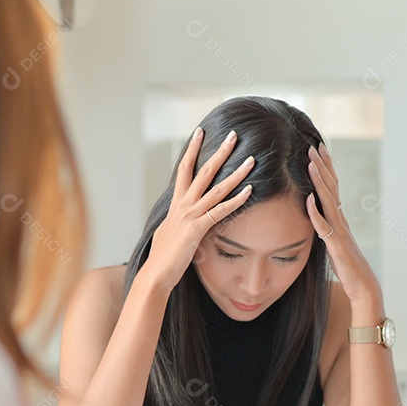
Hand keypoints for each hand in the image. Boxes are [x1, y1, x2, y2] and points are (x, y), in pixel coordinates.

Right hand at [143, 128, 254, 289]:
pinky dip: (236, 200)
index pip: (184, 170)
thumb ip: (176, 222)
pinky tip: (250, 190)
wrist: (155, 273)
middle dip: (220, 151)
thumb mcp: (168, 233)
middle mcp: (182, 205)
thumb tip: (179, 220)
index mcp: (175, 204)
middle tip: (234, 135)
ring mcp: (189, 215)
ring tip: (251, 160)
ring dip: (236, 172)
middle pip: (203, 171)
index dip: (193, 150)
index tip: (200, 132)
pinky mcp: (197, 229)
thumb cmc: (162, 258)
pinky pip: (220, 211)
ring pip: (217, 188)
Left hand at [305, 144, 382, 309]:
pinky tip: (308, 200)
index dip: (326, 168)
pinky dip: (316, 213)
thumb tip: (313, 215)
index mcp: (340, 219)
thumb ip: (325, 228)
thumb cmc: (347, 267)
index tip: (318, 149)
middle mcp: (342, 220)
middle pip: (332, 188)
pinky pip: (325, 227)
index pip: (332, 188)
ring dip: (319, 181)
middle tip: (313, 145)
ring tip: (309, 163)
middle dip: (322, 166)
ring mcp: (340, 232)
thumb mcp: (333, 243)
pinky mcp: (337, 246)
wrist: (363, 287)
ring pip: (329, 201)